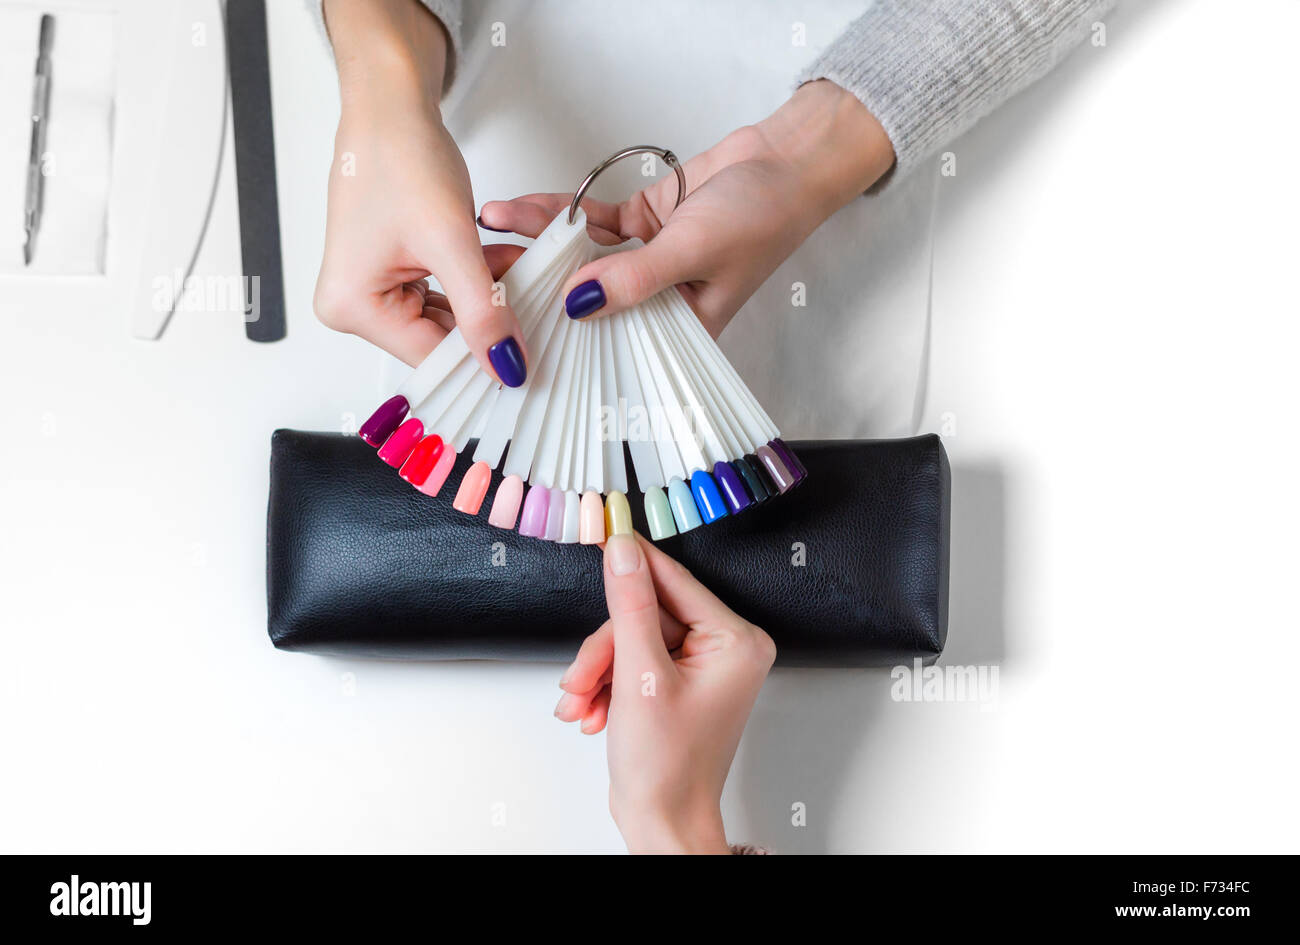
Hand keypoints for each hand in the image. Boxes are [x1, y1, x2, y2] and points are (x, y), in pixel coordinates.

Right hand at [313, 0, 526, 381]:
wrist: (392, 106)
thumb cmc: (400, 156)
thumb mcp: (453, 243)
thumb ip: (484, 311)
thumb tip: (507, 366)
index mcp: (352, 307)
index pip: (432, 357)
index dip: (484, 357)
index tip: (530, 361)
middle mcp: (352, 306)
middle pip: (439, 341)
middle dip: (489, 321)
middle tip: (536, 306)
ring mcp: (371, 290)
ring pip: (448, 318)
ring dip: (488, 299)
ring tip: (522, 271)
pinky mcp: (391, 273)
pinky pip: (444, 295)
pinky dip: (477, 282)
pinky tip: (502, 262)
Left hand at [479, 80, 894, 337]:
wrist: (785, 160)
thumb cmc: (762, 218)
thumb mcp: (694, 252)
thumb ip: (634, 280)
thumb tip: (577, 304)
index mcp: (679, 331)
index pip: (613, 349)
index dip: (567, 347)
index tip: (518, 336)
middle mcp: (657, 302)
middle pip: (587, 303)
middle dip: (539, 291)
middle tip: (488, 284)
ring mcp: (644, 260)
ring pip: (581, 259)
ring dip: (540, 245)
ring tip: (493, 236)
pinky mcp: (639, 223)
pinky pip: (591, 223)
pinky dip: (560, 215)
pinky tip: (521, 212)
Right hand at [555, 533, 775, 853]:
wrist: (661, 823)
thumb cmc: (667, 767)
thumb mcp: (639, 675)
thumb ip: (630, 606)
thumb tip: (624, 550)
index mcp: (736, 641)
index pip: (675, 581)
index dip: (632, 563)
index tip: (604, 533)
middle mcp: (727, 649)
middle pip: (647, 615)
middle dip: (605, 650)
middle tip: (579, 680)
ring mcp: (703, 667)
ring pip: (633, 639)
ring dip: (598, 671)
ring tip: (581, 704)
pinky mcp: (679, 683)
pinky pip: (634, 661)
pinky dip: (606, 684)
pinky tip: (593, 713)